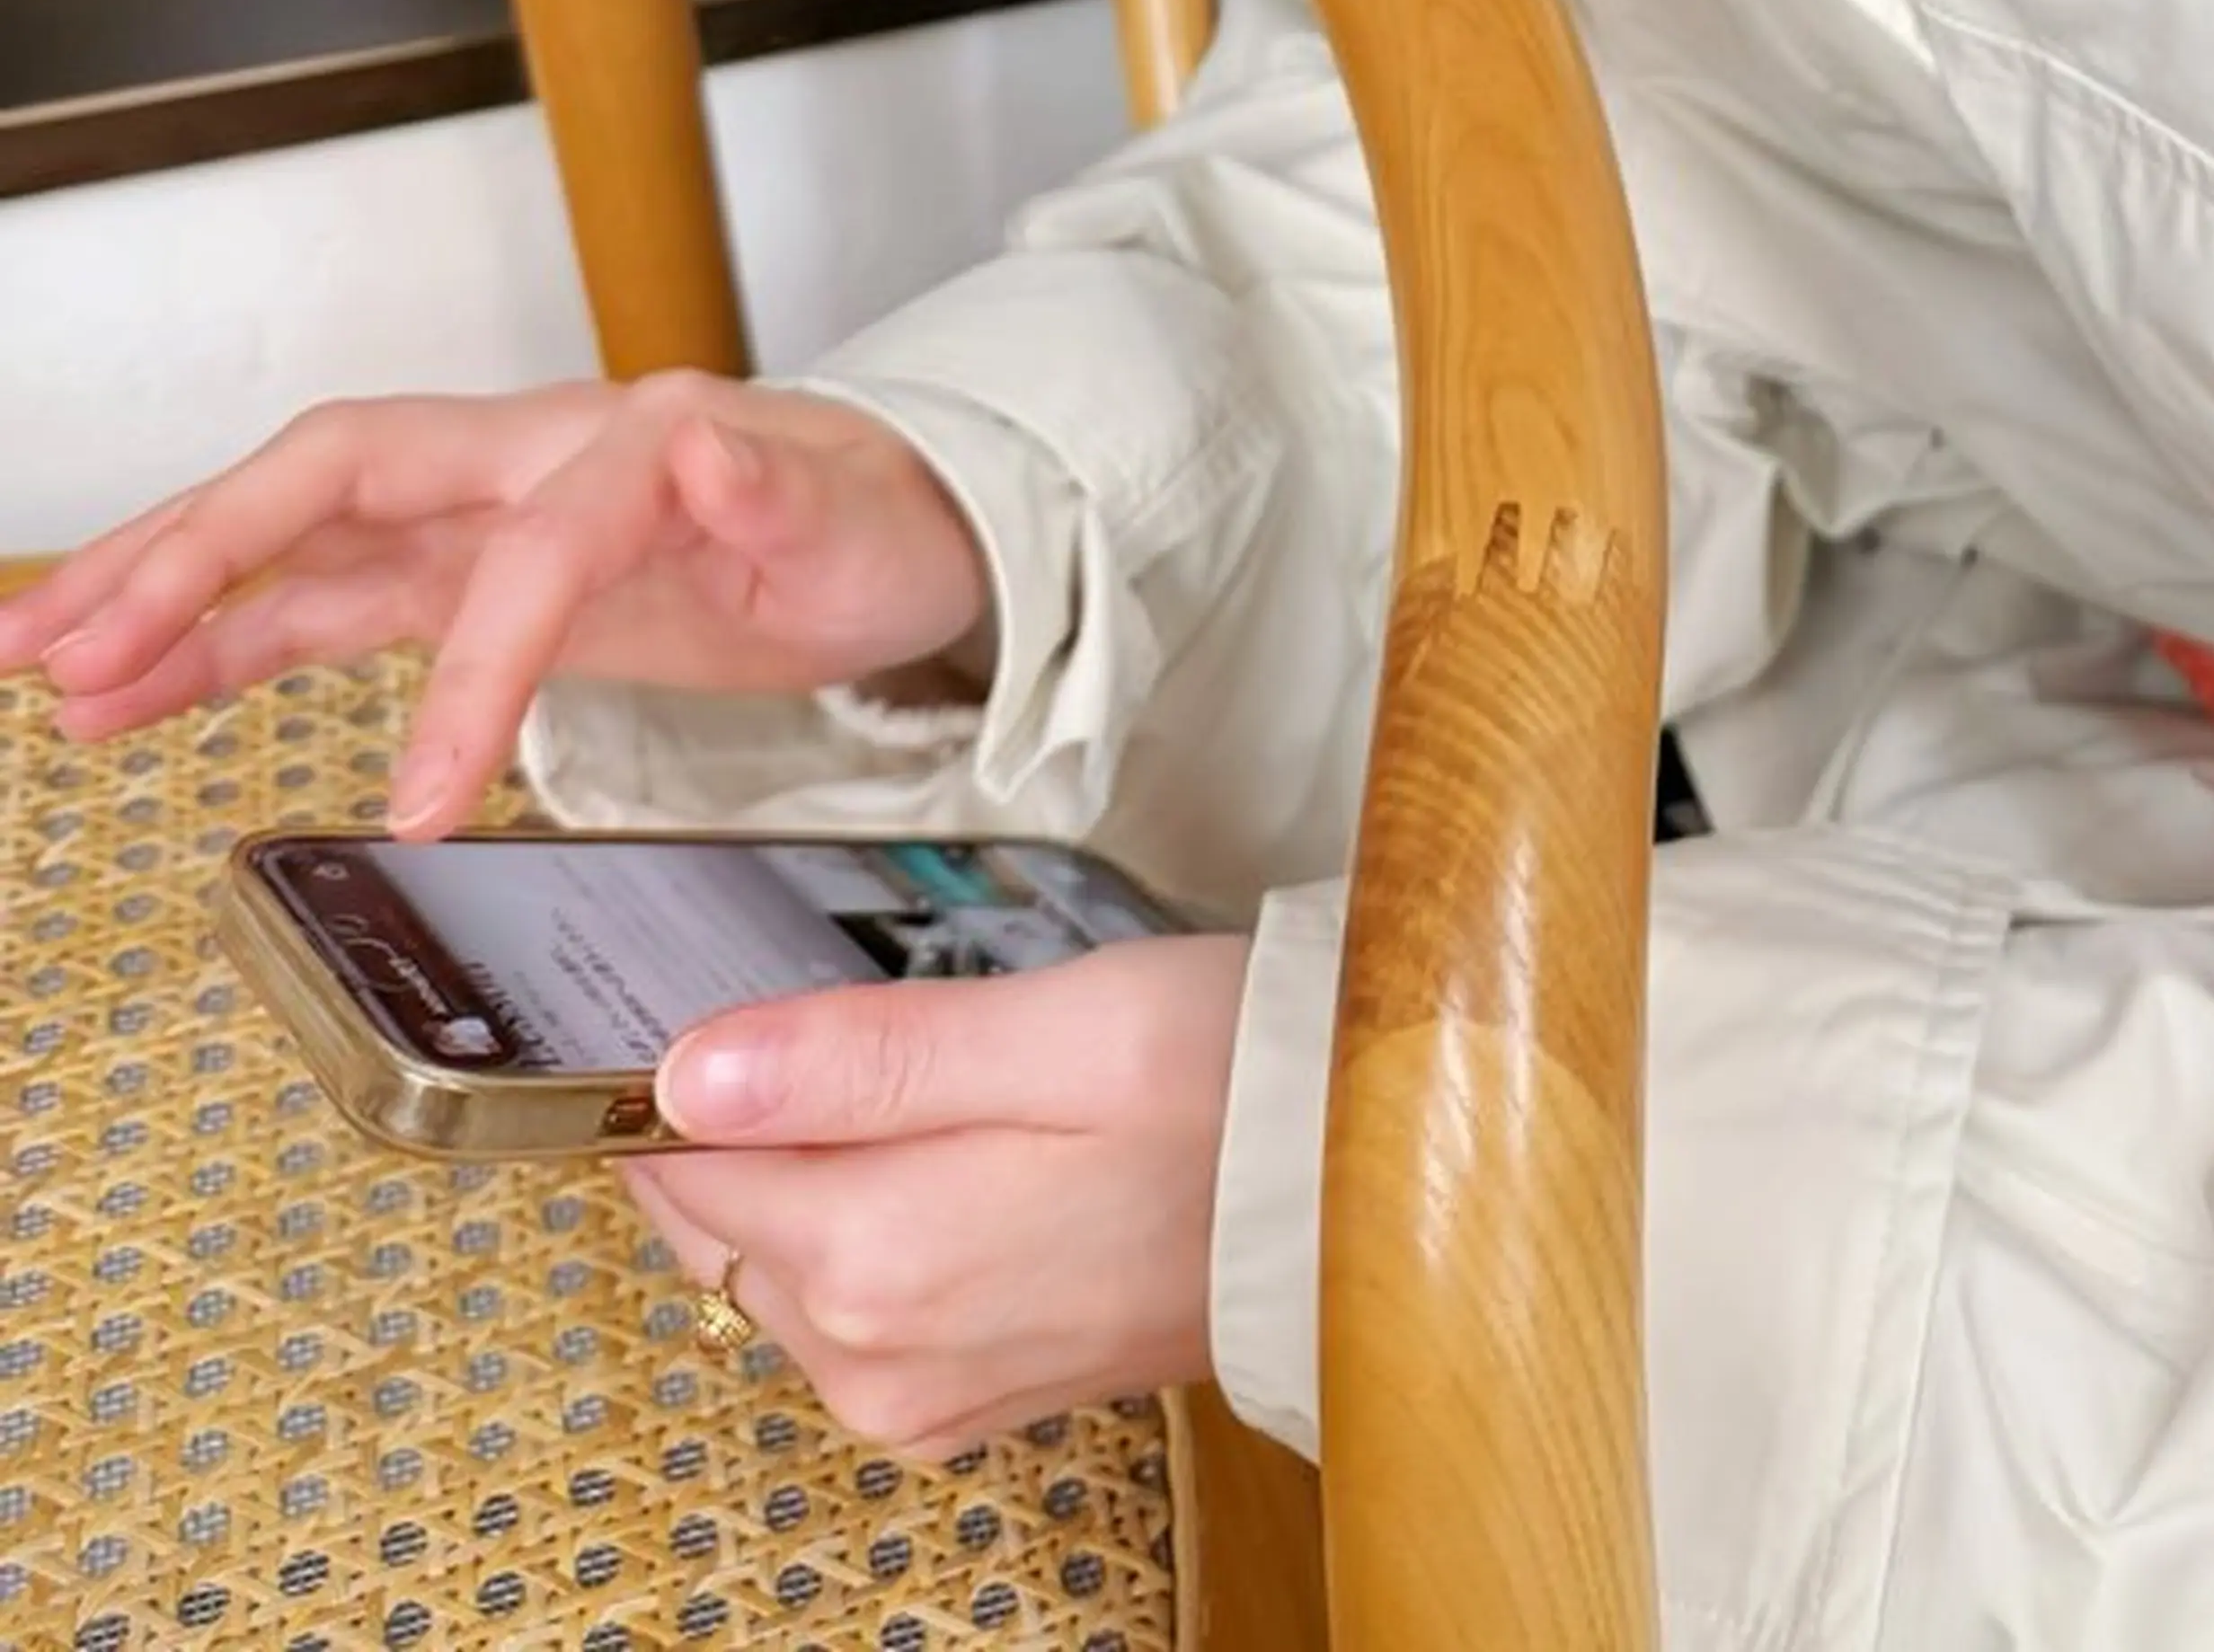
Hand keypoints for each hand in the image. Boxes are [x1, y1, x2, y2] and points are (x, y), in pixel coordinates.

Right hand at [0, 378, 993, 834]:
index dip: (467, 671)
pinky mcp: (468, 572)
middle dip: (196, 552)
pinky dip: (227, 643)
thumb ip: (780, 490)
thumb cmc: (866, 516)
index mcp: (625, 445)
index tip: (423, 803)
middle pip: (335, 480)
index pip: (517, 552)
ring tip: (47, 672)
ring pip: (298, 538)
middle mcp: (527, 459)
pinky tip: (136, 696)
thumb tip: (714, 448)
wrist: (890, 515)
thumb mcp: (850, 518)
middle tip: (68, 642)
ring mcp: (484, 513)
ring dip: (170, 597)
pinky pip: (323, 599)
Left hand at [628, 933, 1255, 1453]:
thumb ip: (866, 1055)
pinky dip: (858, 1224)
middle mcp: (875, 1357)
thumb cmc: (1232, 1086)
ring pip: (775, 1261)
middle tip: (868, 1017)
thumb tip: (688, 1072)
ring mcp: (917, 1395)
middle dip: (751, 1116)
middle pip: (718, 1217)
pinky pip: (843, 1308)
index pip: (678, 1163)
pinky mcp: (961, 1402)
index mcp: (880, 1259)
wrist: (1359, 1199)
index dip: (689, 1064)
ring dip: (809, 1167)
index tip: (742, 986)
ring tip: (933, 1075)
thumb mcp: (1058, 1026)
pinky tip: (946, 1152)